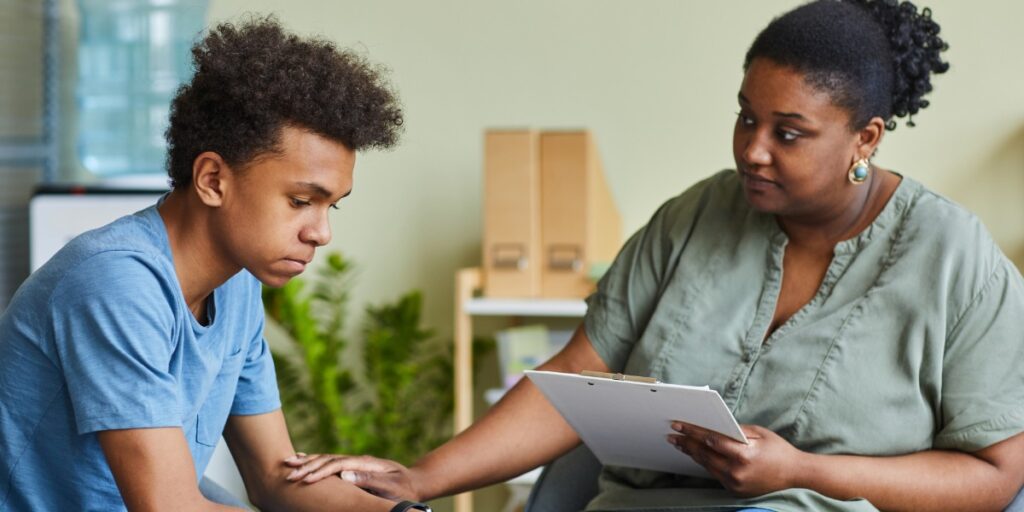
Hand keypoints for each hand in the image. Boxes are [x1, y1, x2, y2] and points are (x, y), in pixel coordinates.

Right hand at [283, 452, 420, 500]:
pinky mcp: (352, 468)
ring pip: (326, 459)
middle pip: (328, 459)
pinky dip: (314, 462)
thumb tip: (344, 475)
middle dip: (308, 466)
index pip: (338, 465)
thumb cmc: (403, 488)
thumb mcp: (390, 485)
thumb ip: (369, 480)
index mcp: (365, 463)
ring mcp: (354, 463)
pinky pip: (329, 463)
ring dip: (307, 461)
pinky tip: (301, 460)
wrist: (414, 482)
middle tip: (288, 473)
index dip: (321, 471)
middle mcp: (357, 461)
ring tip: (288, 462)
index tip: (305, 479)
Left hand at [667, 422, 805, 495]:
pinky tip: (696, 455)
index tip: (679, 425)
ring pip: (707, 465)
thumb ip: (734, 430)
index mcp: (744, 454)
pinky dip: (705, 463)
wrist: (794, 474)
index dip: (692, 432)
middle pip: (704, 454)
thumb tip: (712, 426)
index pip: (711, 440)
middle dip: (687, 443)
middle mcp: (737, 471)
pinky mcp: (734, 489)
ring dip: (692, 454)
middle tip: (672, 435)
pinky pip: (715, 473)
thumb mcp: (758, 432)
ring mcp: (735, 483)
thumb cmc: (778, 449)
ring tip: (680, 444)